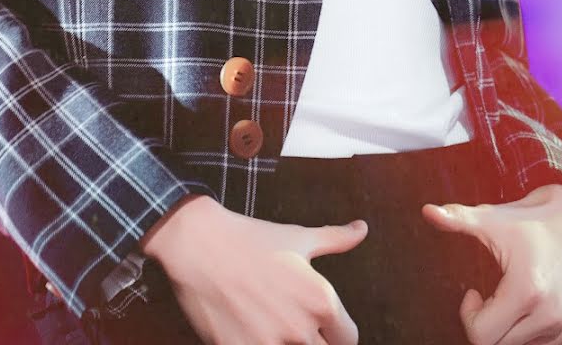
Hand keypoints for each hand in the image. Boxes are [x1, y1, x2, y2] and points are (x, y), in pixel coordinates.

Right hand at [143, 195, 367, 344]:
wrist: (199, 244)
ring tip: (272, 327)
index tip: (322, 325)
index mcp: (321, 301)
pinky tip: (251, 332)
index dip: (337, 332)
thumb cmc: (250, 239)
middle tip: (292, 323)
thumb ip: (335, 239)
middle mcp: (301, 329)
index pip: (349, 339)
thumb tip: (361, 229)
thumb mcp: (297, 237)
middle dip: (314, 340)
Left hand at [421, 182, 561, 344]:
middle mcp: (551, 315)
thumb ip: (458, 219)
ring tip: (511, 299)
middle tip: (491, 297)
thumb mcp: (492, 220)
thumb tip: (426, 211)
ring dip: (509, 330)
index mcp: (527, 290)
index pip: (483, 336)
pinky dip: (529, 334)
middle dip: (488, 323)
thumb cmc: (530, 222)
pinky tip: (530, 308)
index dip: (469, 317)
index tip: (474, 292)